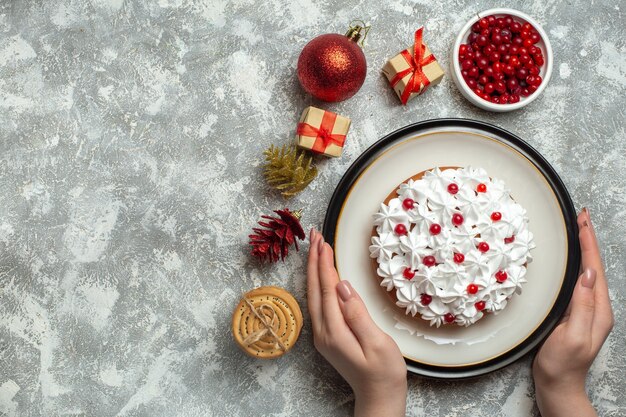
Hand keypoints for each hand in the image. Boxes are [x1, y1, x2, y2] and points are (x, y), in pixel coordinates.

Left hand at [307, 229, 406, 416]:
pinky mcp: (329, 336)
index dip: (324, 264)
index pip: (326, 289)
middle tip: (314, 236)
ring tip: (315, 248)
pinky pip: (319, 303)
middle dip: (313, 261)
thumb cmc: (383, 373)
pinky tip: (322, 275)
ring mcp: (324, 335)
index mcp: (334, 332)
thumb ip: (358, 315)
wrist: (379, 397)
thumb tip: (343, 287)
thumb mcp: (377, 344)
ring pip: (314, 294)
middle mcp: (323, 332)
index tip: (323, 242)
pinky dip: (318, 283)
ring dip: (314, 270)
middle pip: (314, 288)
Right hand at [532, 209, 613, 416]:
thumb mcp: (572, 335)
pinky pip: (577, 281)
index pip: (595, 269)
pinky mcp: (575, 312)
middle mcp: (596, 307)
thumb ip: (582, 305)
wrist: (558, 384)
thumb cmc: (561, 363)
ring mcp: (586, 310)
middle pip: (594, 266)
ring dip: (582, 249)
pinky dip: (574, 264)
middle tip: (580, 217)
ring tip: (576, 230)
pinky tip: (568, 259)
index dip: (589, 244)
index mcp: (599, 310)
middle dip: (588, 240)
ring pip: (586, 272)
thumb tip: (588, 274)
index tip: (582, 221)